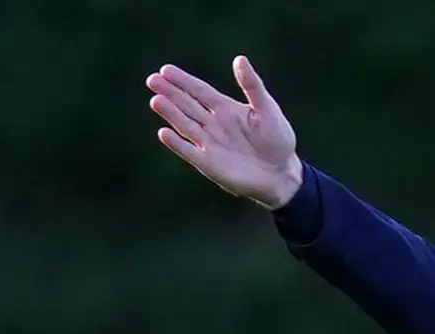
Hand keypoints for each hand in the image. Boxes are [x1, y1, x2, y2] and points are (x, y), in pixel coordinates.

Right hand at [148, 56, 303, 209]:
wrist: (282, 173)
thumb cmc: (277, 139)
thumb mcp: (267, 109)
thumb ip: (252, 86)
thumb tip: (240, 59)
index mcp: (225, 108)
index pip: (199, 91)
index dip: (183, 81)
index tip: (166, 70)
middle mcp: (213, 124)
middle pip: (187, 105)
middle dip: (170, 92)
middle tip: (152, 80)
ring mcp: (209, 143)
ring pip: (185, 125)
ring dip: (170, 113)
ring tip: (156, 100)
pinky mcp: (209, 164)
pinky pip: (189, 152)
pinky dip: (177, 144)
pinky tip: (163, 132)